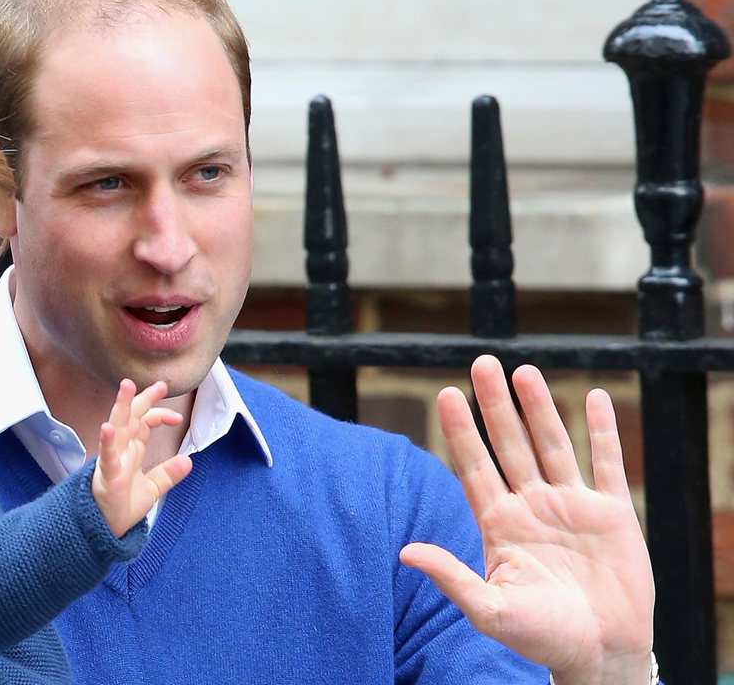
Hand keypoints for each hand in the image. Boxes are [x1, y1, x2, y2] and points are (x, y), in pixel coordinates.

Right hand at [91, 379, 192, 537]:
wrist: (106, 530)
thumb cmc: (122, 507)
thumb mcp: (153, 489)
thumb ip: (168, 474)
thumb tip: (188, 460)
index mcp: (131, 451)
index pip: (144, 423)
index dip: (159, 414)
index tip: (178, 417)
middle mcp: (121, 451)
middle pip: (132, 417)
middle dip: (143, 398)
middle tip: (160, 384)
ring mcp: (112, 461)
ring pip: (117, 428)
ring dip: (121, 407)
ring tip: (127, 387)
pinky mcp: (107, 476)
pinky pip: (106, 456)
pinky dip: (107, 442)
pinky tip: (107, 427)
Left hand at [399, 355, 653, 684]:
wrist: (599, 655)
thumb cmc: (540, 638)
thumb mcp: (489, 609)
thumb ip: (451, 577)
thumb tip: (404, 553)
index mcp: (499, 523)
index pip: (474, 465)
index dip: (460, 430)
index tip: (445, 394)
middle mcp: (531, 506)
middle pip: (509, 444)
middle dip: (495, 404)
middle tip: (481, 361)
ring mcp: (571, 506)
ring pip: (552, 444)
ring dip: (539, 408)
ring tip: (523, 370)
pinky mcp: (612, 514)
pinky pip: (606, 463)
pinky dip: (602, 431)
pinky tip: (594, 397)